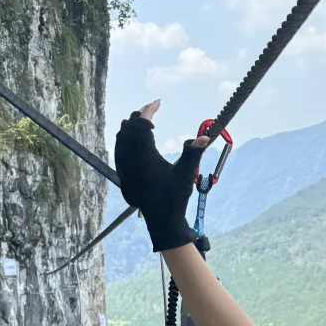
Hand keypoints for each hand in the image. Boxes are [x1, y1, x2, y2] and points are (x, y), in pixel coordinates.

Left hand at [115, 98, 206, 252]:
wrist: (162, 222)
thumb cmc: (175, 197)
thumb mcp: (187, 174)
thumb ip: (194, 153)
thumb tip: (206, 135)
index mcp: (145, 158)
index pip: (142, 125)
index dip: (149, 111)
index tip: (158, 103)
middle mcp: (131, 161)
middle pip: (129, 128)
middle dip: (140, 116)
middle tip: (152, 108)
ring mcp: (124, 169)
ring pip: (121, 138)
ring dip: (132, 127)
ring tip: (144, 120)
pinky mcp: (122, 175)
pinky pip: (119, 150)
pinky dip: (126, 139)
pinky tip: (135, 139)